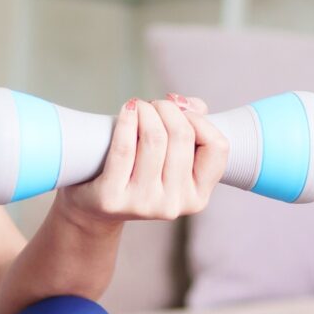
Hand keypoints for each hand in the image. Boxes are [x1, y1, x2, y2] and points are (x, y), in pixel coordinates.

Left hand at [52, 93, 228, 230]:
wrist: (96, 208)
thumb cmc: (139, 173)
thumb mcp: (171, 158)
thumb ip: (192, 129)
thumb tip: (192, 105)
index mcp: (197, 197)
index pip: (217, 147)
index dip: (200, 120)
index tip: (182, 111)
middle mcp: (175, 205)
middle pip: (182, 136)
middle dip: (168, 109)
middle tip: (154, 105)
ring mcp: (144, 205)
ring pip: (154, 138)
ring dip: (146, 110)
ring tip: (139, 107)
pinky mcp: (113, 199)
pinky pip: (124, 148)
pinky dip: (127, 121)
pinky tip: (127, 110)